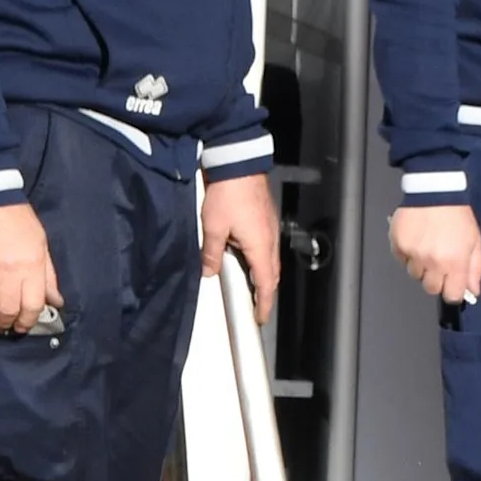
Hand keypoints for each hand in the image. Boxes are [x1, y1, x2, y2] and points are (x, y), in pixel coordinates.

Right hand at [0, 202, 60, 333]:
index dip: (27, 322)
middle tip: (5, 326)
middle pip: (8, 310)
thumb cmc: (18, 218)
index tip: (22, 327)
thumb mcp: (41, 244)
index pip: (32, 306)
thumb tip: (55, 301)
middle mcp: (9, 272)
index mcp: (31, 267)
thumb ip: (48, 274)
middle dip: (6, 323)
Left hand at [200, 172, 281, 322]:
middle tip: (255, 303)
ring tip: (249, 281)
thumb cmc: (227, 193)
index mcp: (260, 247)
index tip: (259, 317)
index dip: (263, 304)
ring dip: (262, 274)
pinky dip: (261, 258)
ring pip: (271, 261)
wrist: (238, 163)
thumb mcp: (212, 226)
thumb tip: (208, 271)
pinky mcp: (267, 219)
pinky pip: (268, 246)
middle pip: (271, 275)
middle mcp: (271, 241)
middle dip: (264, 291)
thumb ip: (211, 253)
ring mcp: (271, 229)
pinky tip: (247, 254)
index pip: (265, 284)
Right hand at [391, 201, 480, 304]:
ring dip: (421, 266)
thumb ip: (475, 269)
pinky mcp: (398, 244)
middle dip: (436, 280)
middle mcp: (433, 262)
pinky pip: (401, 259)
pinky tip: (416, 240)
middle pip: (430, 288)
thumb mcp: (475, 242)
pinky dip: (408, 254)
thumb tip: (473, 291)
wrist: (435, 191)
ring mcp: (414, 254)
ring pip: (414, 274)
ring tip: (428, 248)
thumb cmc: (457, 215)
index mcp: (454, 263)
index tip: (452, 284)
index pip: (450, 295)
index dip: (452, 291)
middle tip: (440, 263)